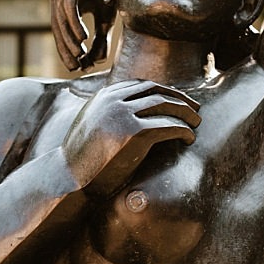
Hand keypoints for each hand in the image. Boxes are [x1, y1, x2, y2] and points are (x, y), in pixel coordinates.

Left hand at [50, 0, 116, 70]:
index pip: (63, 33)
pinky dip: (75, 25)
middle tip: (74, 67)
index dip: (68, 51)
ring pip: (61, 22)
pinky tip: (83, 38)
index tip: (77, 67)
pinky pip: (69, 10)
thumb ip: (102, 31)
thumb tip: (102, 53)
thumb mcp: (105, 10)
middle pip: (58, 31)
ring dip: (69, 41)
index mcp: (65, 6)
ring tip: (79, 56)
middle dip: (65, 51)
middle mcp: (58, 1)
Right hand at [62, 80, 200, 196]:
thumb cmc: (81, 158)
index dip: (165, 90)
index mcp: (104, 96)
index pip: (143, 84)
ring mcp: (123, 115)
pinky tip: (189, 138)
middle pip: (157, 91)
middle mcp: (114, 101)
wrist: (66, 179)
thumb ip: (110, 112)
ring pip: (166, 106)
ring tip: (197, 123)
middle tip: (196, 109)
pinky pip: (169, 126)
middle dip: (180, 99)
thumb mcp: (92, 124)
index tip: (179, 99)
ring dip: (186, 114)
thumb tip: (135, 109)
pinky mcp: (134, 133)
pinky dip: (184, 130)